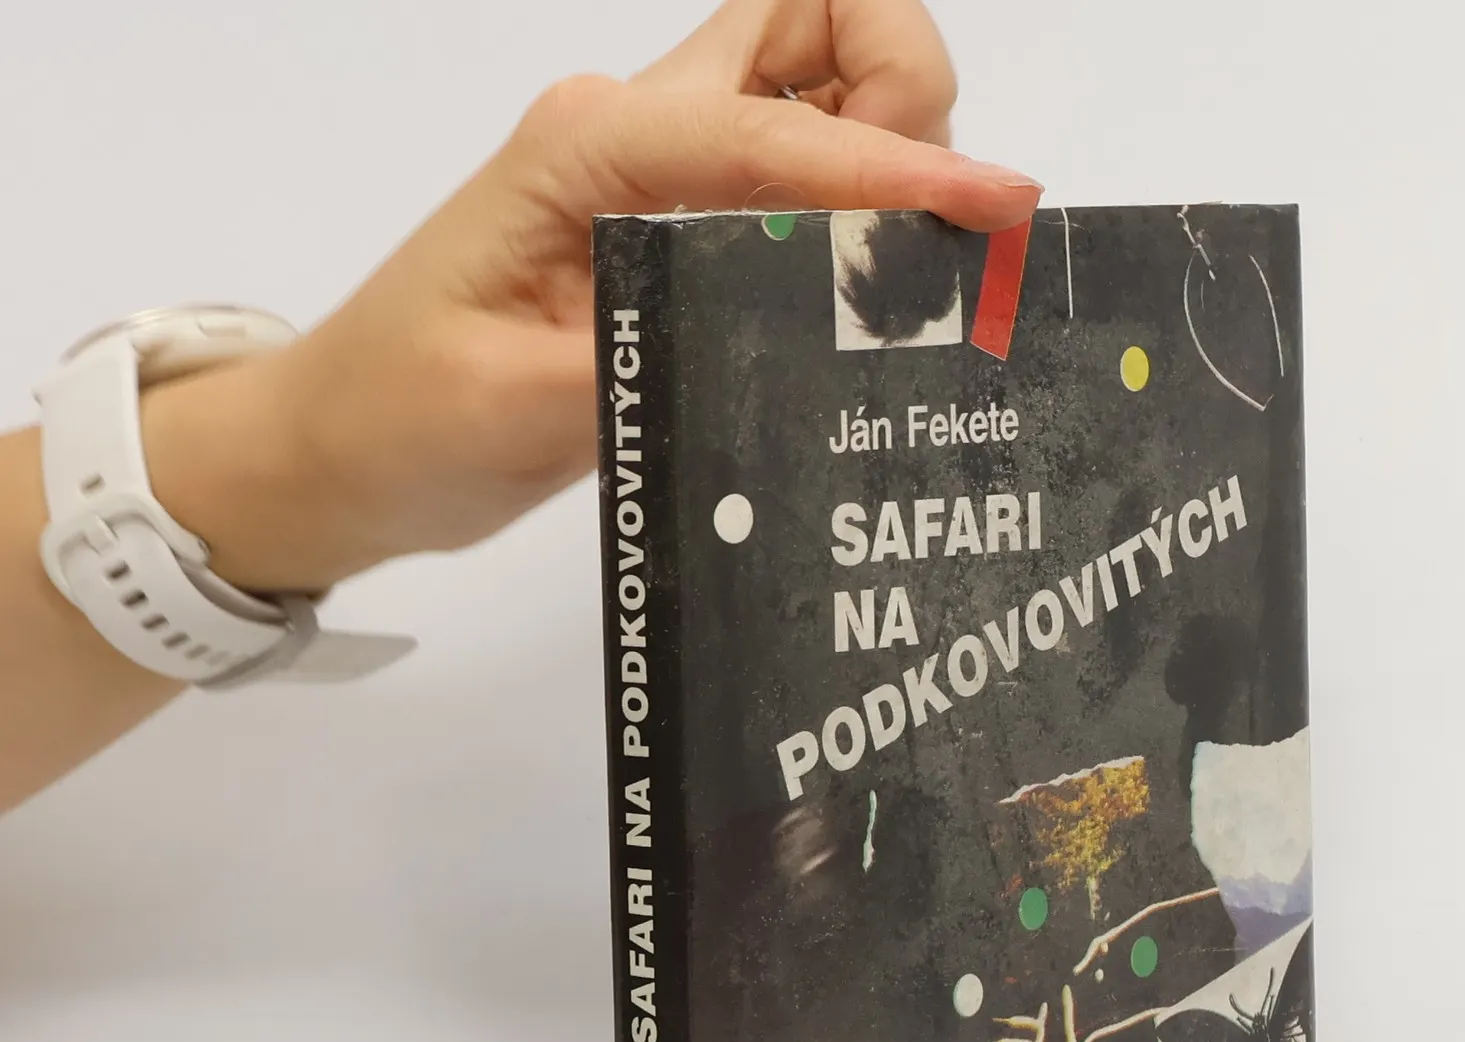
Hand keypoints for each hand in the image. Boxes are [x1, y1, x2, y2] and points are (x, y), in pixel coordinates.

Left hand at [143, 0, 1040, 594]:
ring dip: (891, 140)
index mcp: (593, 148)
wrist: (343, 450)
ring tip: (905, 274)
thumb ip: (658, 352)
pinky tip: (877, 295)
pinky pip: (798, 172)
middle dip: (900, 92)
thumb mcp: (517, 405)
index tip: (997, 215)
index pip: (781, 133)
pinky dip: (863, 200)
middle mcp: (639, 132)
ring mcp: (662, 174)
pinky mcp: (677, 230)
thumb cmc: (405, 419)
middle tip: (919, 237)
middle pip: (818, 19)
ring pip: (821, 80)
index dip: (900, 168)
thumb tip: (799, 327)